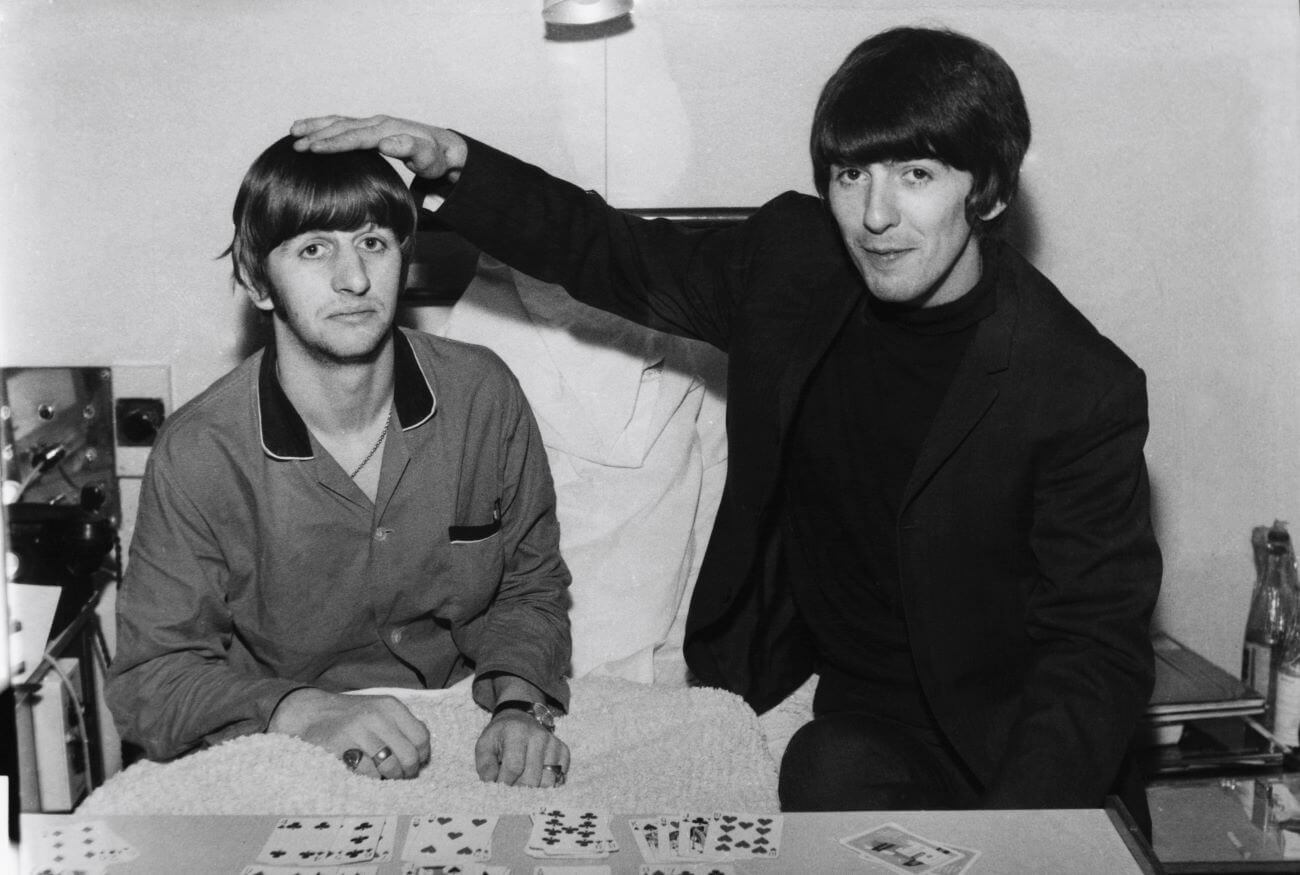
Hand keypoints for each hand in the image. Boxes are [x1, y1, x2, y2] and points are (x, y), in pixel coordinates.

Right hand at [268, 688, 429, 779]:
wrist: (313, 713)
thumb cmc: (352, 716)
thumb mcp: (380, 710)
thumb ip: (402, 725)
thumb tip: (424, 752)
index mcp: (391, 706)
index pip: (421, 737)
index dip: (421, 756)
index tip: (416, 763)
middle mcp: (376, 715)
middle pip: (408, 755)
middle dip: (407, 771)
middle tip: (401, 776)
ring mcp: (357, 730)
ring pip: (389, 767)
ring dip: (390, 778)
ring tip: (384, 776)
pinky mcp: (340, 747)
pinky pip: (367, 773)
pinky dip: (370, 778)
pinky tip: (366, 773)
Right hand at [290, 115, 467, 182]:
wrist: (444, 149)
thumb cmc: (436, 158)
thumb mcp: (428, 157)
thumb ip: (411, 149)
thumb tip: (386, 143)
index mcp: (388, 130)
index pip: (356, 136)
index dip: (334, 143)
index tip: (314, 149)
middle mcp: (378, 123)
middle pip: (342, 127)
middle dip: (318, 135)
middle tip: (296, 146)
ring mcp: (373, 124)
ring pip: (339, 122)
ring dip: (316, 126)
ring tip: (293, 133)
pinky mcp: (370, 129)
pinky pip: (343, 125)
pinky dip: (324, 125)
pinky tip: (309, 131)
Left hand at [475, 710, 569, 787]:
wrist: (519, 719)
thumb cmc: (499, 737)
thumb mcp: (484, 746)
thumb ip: (485, 766)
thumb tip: (492, 783)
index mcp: (516, 733)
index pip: (514, 767)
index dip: (505, 783)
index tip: (499, 787)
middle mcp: (538, 736)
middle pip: (532, 778)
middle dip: (519, 788)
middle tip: (511, 785)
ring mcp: (553, 743)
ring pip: (549, 780)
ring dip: (535, 788)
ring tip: (524, 781)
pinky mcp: (563, 750)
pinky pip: (561, 776)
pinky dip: (550, 782)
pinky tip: (538, 777)